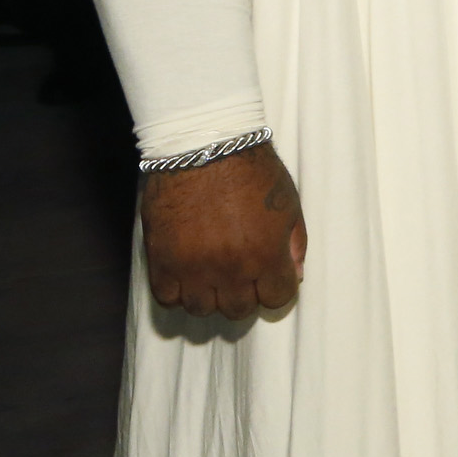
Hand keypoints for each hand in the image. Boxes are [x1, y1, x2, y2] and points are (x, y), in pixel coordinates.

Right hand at [141, 141, 305, 319]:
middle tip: (243, 273)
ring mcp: (192, 268)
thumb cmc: (252, 170)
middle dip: (246, 294)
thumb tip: (295, 275)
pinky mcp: (161, 260)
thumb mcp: (289, 204)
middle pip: (238, 309)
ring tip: (214, 273)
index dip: (277, 288)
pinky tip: (188, 273)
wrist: (204, 147)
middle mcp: (229, 269)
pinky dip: (178, 291)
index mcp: (265, 255)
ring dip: (211, 295)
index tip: (272, 277)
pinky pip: (167, 298)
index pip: (277, 299)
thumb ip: (295, 244)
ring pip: (201, 308)